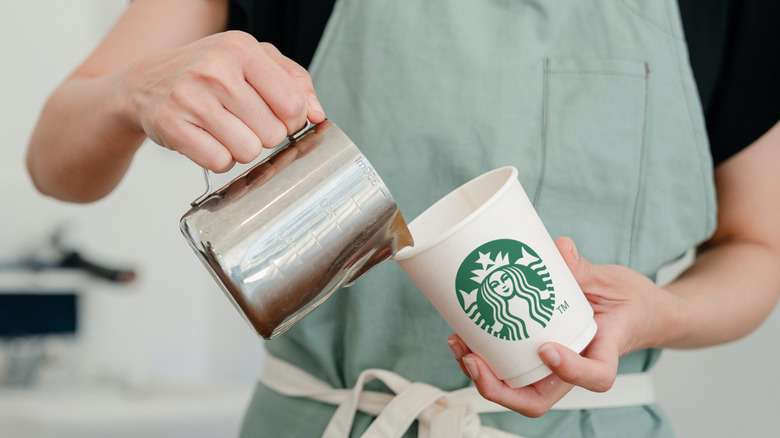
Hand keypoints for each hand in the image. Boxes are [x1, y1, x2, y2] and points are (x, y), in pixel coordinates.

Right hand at [117, 31, 325, 171]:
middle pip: (272, 133)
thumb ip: (294, 81)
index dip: (292, 120)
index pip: (292, 104)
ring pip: (248, 151)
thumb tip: (317, 114)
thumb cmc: (208, 72)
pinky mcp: (172, 125)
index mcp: (242, 48)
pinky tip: (208, 139)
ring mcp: (191, 98)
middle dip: (264, 135)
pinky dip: (219, 159)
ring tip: (225, 129)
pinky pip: (219, 162)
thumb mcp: (254, 61)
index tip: (277, 116)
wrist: (145, 83)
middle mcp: (216, 70)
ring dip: (242, 149)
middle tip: (243, 121)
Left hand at [446, 236, 679, 416]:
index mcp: (605, 352)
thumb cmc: (630, 302)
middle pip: (538, 399)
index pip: (596, 377)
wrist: (637, 314)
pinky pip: (509, 367)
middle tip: (473, 360)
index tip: (547, 349)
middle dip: (500, 389)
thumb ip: (585, 269)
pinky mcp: (536, 355)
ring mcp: (553, 366)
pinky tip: (463, 336)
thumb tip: (560, 247)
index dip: (571, 371)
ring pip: (516, 388)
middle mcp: (574, 367)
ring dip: (483, 375)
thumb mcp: (613, 282)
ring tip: (458, 345)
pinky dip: (484, 358)